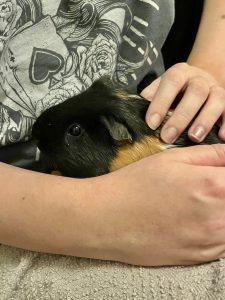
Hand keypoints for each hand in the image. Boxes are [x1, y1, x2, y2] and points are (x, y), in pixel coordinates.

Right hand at [96, 144, 224, 265]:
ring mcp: (211, 241)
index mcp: (214, 186)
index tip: (217, 174)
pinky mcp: (201, 257)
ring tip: (196, 202)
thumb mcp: (172, 158)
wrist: (107, 219)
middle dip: (223, 189)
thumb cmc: (135, 185)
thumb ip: (211, 154)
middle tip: (203, 187)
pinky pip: (224, 242)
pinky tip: (195, 219)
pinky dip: (217, 228)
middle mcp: (219, 217)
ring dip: (222, 209)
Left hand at [141, 63, 224, 143]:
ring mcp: (216, 88)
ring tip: (194, 138)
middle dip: (181, 116)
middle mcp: (200, 78)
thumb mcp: (160, 89)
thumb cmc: (174, 91)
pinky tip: (222, 137)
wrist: (198, 81)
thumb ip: (151, 98)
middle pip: (196, 92)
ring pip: (217, 99)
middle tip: (168, 136)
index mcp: (180, 72)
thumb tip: (135, 113)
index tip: (152, 123)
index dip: (161, 101)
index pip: (171, 82)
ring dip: (205, 119)